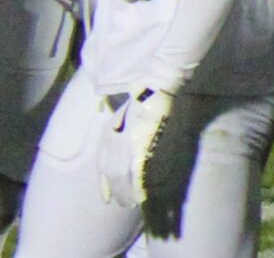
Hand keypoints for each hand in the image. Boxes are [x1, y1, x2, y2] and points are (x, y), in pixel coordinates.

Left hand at [99, 86, 172, 207]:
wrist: (157, 84)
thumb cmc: (143, 94)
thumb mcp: (123, 112)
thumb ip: (118, 128)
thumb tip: (118, 138)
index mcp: (109, 133)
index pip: (102, 165)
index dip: (104, 184)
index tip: (106, 197)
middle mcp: (114, 140)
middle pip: (111, 174)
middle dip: (116, 191)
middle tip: (122, 204)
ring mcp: (127, 143)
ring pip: (122, 176)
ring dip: (125, 193)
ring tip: (131, 203)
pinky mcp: (142, 144)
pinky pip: (137, 171)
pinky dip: (137, 186)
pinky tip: (141, 195)